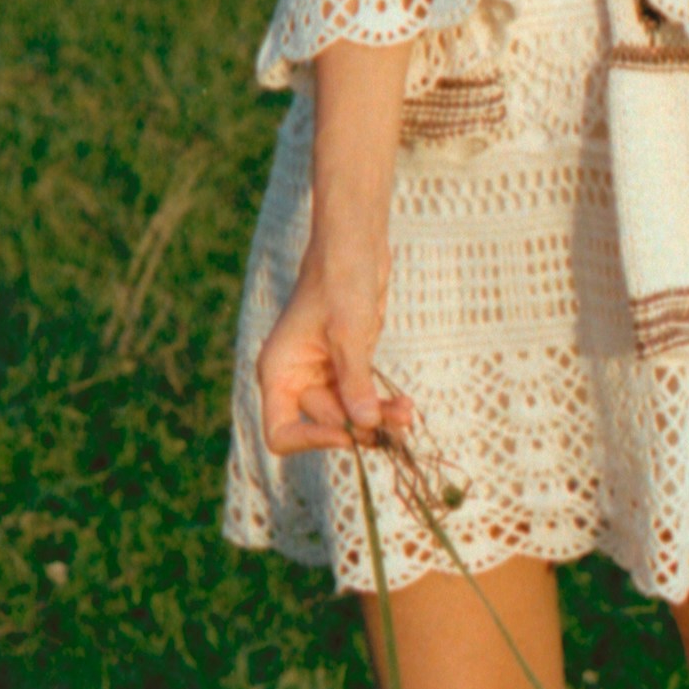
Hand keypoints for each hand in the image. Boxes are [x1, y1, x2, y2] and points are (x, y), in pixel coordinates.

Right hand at [255, 249, 416, 456]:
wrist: (354, 247)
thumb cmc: (340, 280)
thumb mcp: (349, 333)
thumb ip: (354, 382)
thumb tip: (364, 426)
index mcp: (279, 372)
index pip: (281, 432)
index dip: (311, 441)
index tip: (347, 436)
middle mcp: (295, 379)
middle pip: (325, 425)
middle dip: (361, 427)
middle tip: (399, 426)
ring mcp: (321, 375)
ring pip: (349, 416)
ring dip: (379, 420)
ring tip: (408, 416)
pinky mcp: (345, 368)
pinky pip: (362, 399)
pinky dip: (382, 405)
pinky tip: (406, 406)